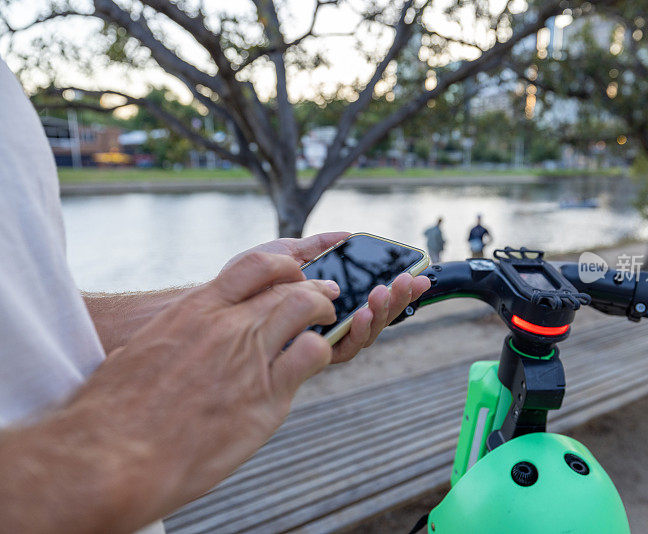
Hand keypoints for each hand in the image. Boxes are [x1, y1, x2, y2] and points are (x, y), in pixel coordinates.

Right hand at [65, 252, 339, 527]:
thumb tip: (175, 342)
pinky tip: (315, 360)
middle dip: (313, 289)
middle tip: (325, 297)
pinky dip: (320, 351)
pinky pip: (311, 356)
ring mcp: (248, 357)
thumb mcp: (140, 353)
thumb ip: (172, 338)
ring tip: (329, 322)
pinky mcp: (266, 396)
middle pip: (288, 288)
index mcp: (194, 311)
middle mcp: (225, 326)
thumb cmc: (115, 411)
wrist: (114, 455)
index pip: (254, 267)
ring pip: (305, 309)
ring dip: (323, 312)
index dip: (283, 267)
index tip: (292, 277)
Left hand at [224, 233, 430, 363]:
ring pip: (364, 333)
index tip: (419, 272)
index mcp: (328, 301)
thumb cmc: (242, 283)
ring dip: (381, 312)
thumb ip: (315, 247)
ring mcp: (321, 342)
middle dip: (398, 298)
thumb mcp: (281, 255)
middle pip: (375, 315)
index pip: (372, 296)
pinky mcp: (309, 360)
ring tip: (387, 291)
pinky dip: (355, 330)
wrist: (210, 310)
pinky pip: (341, 349)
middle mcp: (329, 324)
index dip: (398, 288)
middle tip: (412, 280)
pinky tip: (360, 312)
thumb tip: (348, 234)